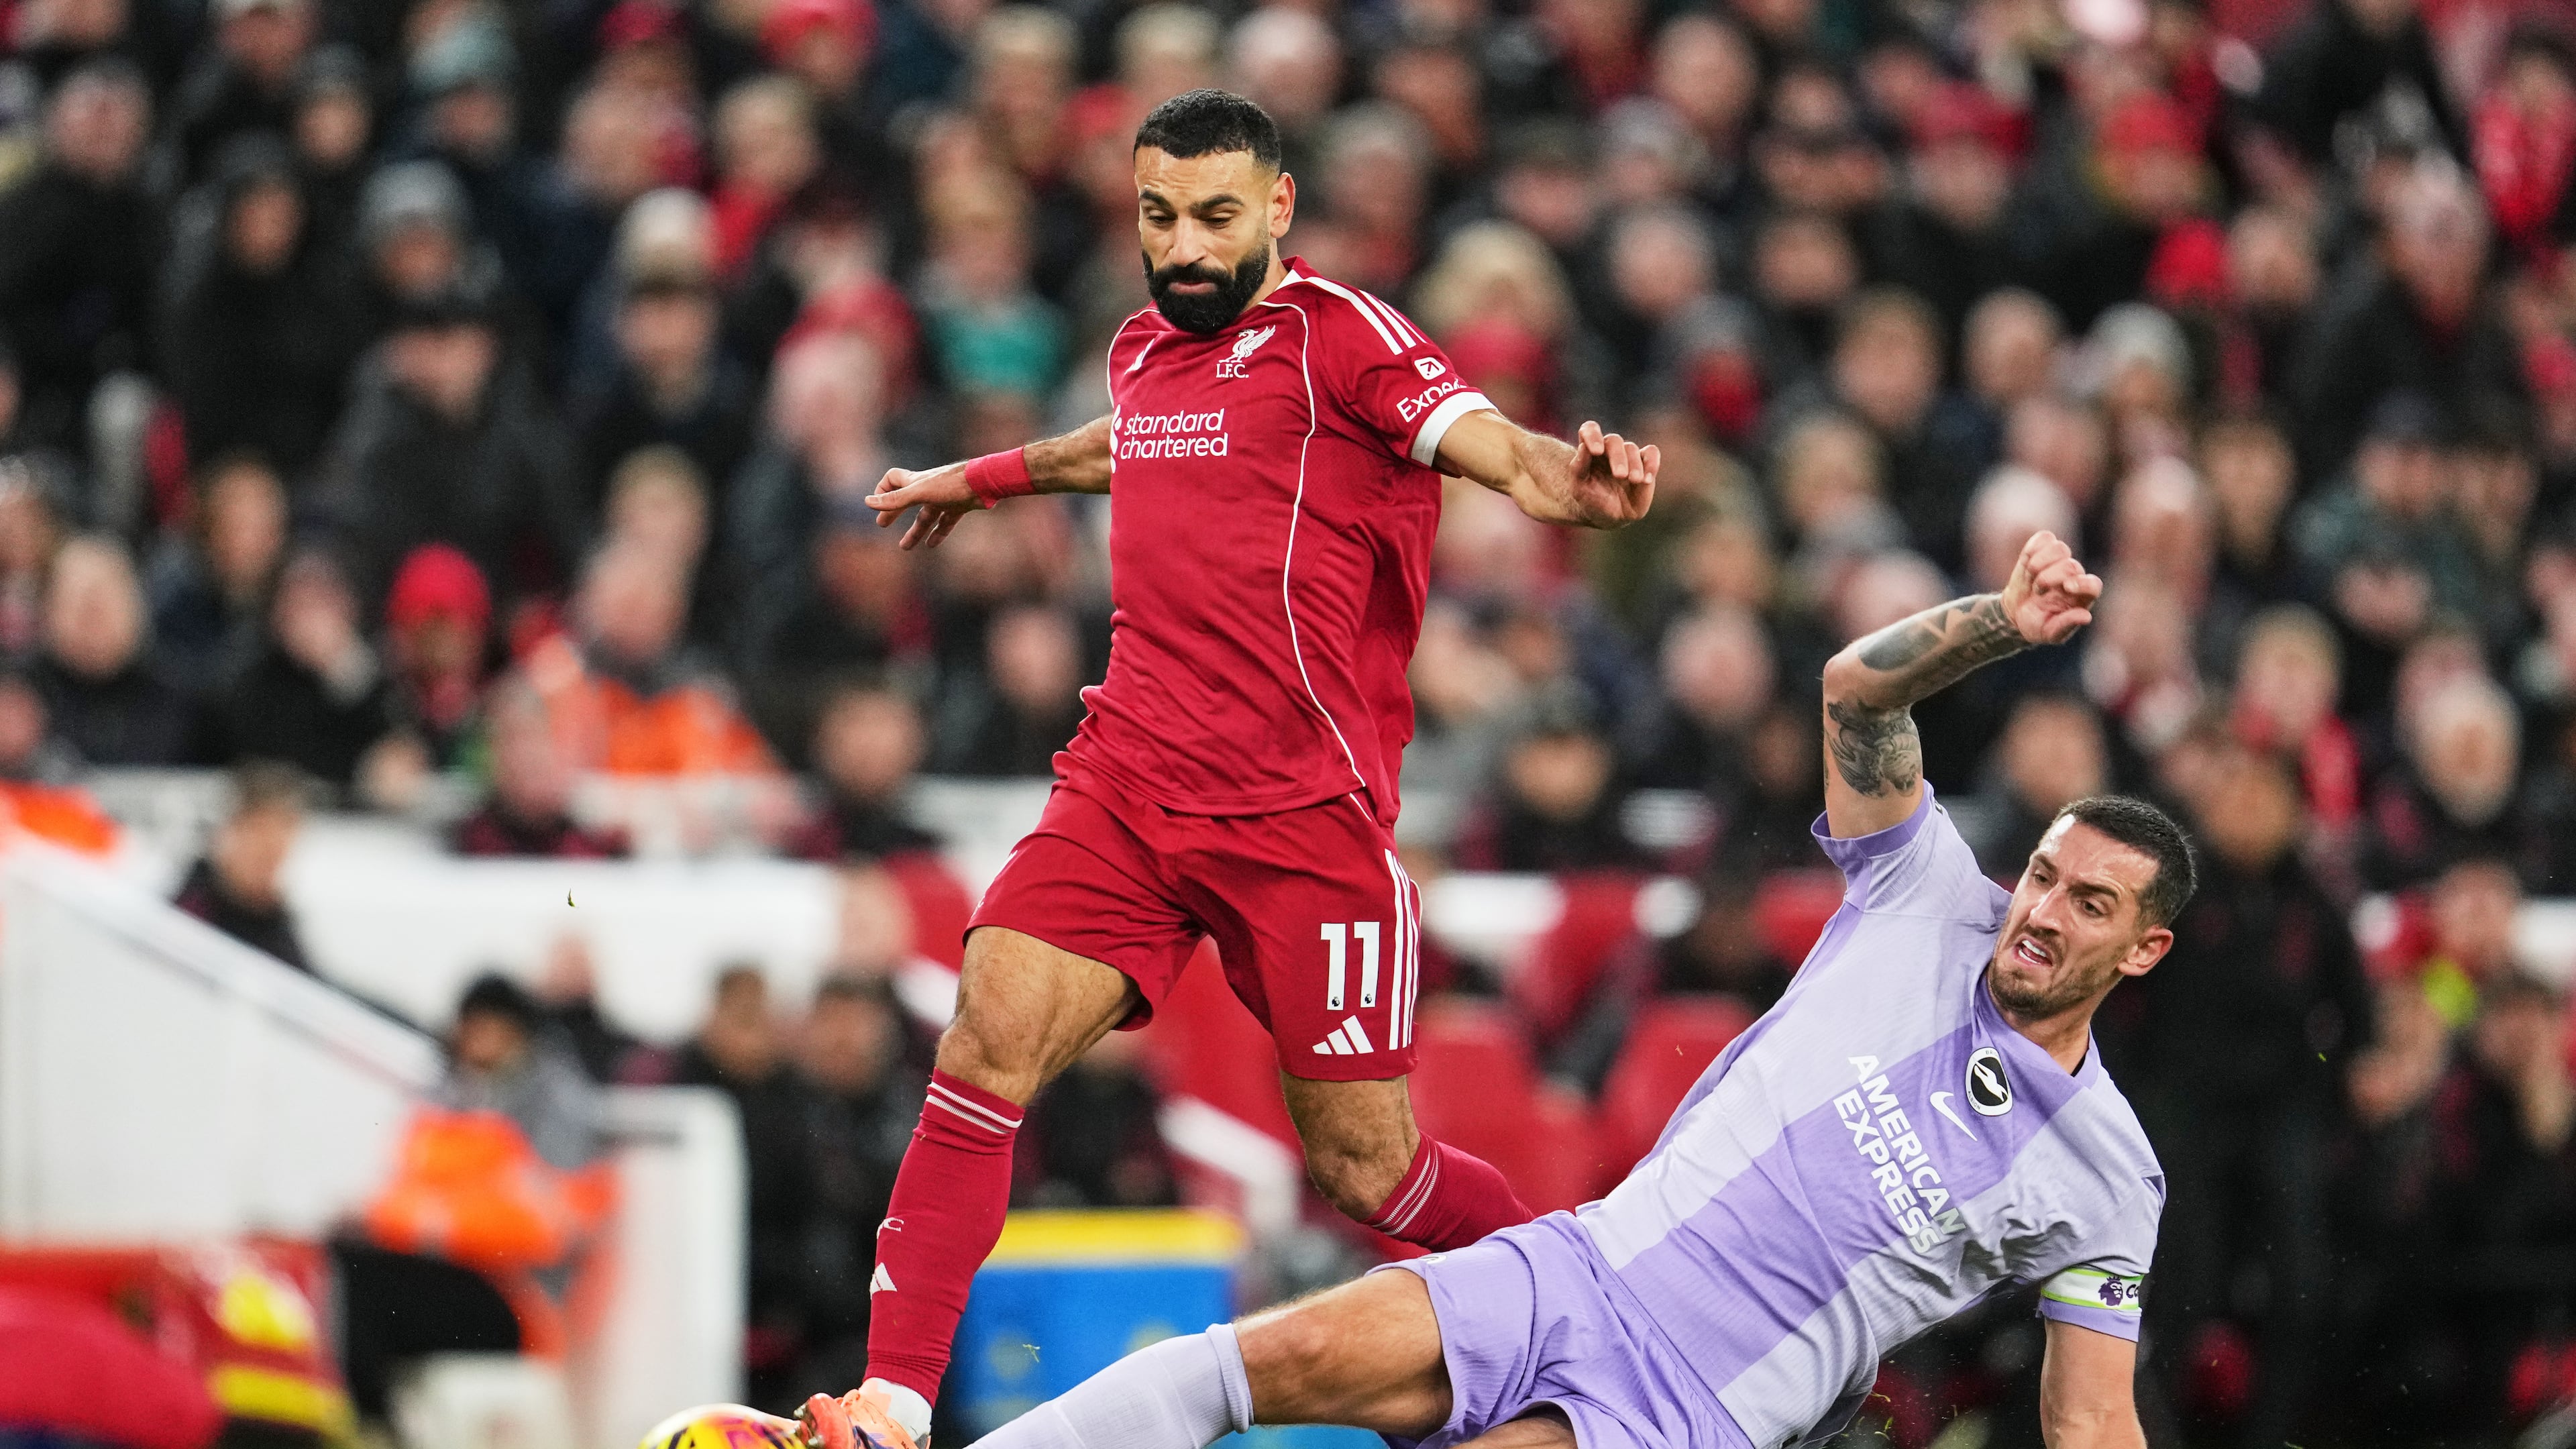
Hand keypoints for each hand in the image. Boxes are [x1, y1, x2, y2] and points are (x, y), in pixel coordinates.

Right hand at [866, 463, 977, 548]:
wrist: (984, 483)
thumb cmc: (951, 484)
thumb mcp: (919, 493)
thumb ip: (895, 499)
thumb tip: (867, 502)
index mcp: (916, 482)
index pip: (892, 480)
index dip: (883, 490)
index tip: (877, 503)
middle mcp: (928, 489)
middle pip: (906, 501)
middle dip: (893, 512)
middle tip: (882, 525)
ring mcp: (944, 498)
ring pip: (925, 516)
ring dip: (915, 530)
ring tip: (904, 547)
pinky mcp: (959, 506)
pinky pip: (945, 522)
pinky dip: (938, 533)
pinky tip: (932, 545)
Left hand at [1564, 421, 1657, 526]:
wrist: (1608, 516)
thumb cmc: (1590, 500)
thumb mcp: (1578, 488)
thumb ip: (1578, 467)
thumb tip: (1583, 446)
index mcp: (1590, 450)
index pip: (1589, 430)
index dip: (1593, 435)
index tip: (1596, 451)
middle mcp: (1609, 449)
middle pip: (1614, 441)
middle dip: (1618, 457)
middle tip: (1620, 475)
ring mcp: (1627, 455)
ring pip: (1632, 448)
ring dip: (1634, 464)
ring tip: (1634, 480)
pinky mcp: (1645, 463)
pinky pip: (1652, 453)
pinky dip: (1652, 463)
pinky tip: (1646, 479)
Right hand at [1998, 530, 2101, 644]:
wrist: (2016, 613)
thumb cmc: (2037, 625)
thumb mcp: (2049, 633)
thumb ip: (2066, 625)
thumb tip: (2086, 616)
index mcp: (2081, 597)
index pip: (2093, 584)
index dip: (2082, 583)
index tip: (2066, 588)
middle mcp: (2074, 576)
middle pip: (2071, 565)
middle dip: (2050, 577)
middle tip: (2037, 591)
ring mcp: (2058, 560)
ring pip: (2059, 547)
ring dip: (2040, 562)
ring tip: (2031, 576)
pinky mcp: (2042, 549)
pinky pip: (2044, 538)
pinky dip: (2034, 548)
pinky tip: (2026, 562)